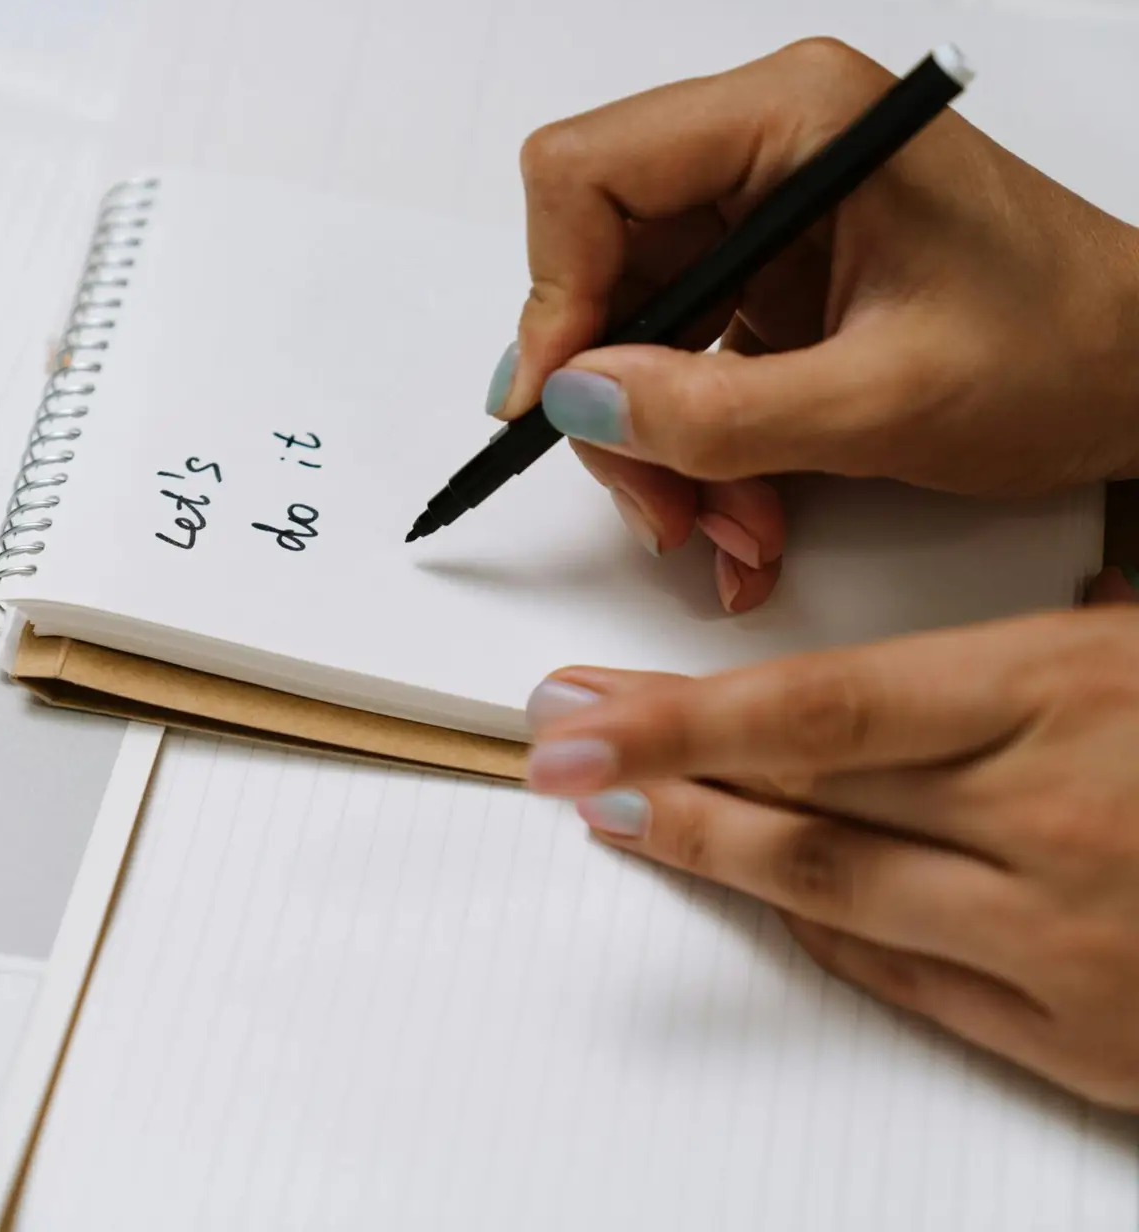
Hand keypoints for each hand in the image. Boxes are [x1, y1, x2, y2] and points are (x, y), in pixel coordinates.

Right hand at [494, 37, 1138, 611]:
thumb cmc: (1070, 352)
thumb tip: (579, 400)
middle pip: (593, 263)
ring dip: (654, 441)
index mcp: (796, 118)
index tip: (561, 401)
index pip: (587, 173)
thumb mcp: (886, 401)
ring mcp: (761, 213)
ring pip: (623, 327)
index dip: (553, 293)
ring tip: (722, 523)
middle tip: (660, 500)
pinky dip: (690, 443)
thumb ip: (718, 409)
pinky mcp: (766, 275)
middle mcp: (765, 147)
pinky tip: (742, 502)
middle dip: (613, 399)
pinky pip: (672, 359)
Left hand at [522, 571, 1138, 1109]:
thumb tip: (1044, 608)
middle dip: (657, 767)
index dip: (672, 719)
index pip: (812, 708)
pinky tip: (755, 894)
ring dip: (704, 850)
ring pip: (828, 890)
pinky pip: (909, 982)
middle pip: (795, 796)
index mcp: (1060, 698)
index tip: (571, 714)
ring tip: (616, 817)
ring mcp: (1061, 943)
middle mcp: (1046, 823)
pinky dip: (818, 930)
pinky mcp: (1087, 1040)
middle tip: (562, 743)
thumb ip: (1071, 646)